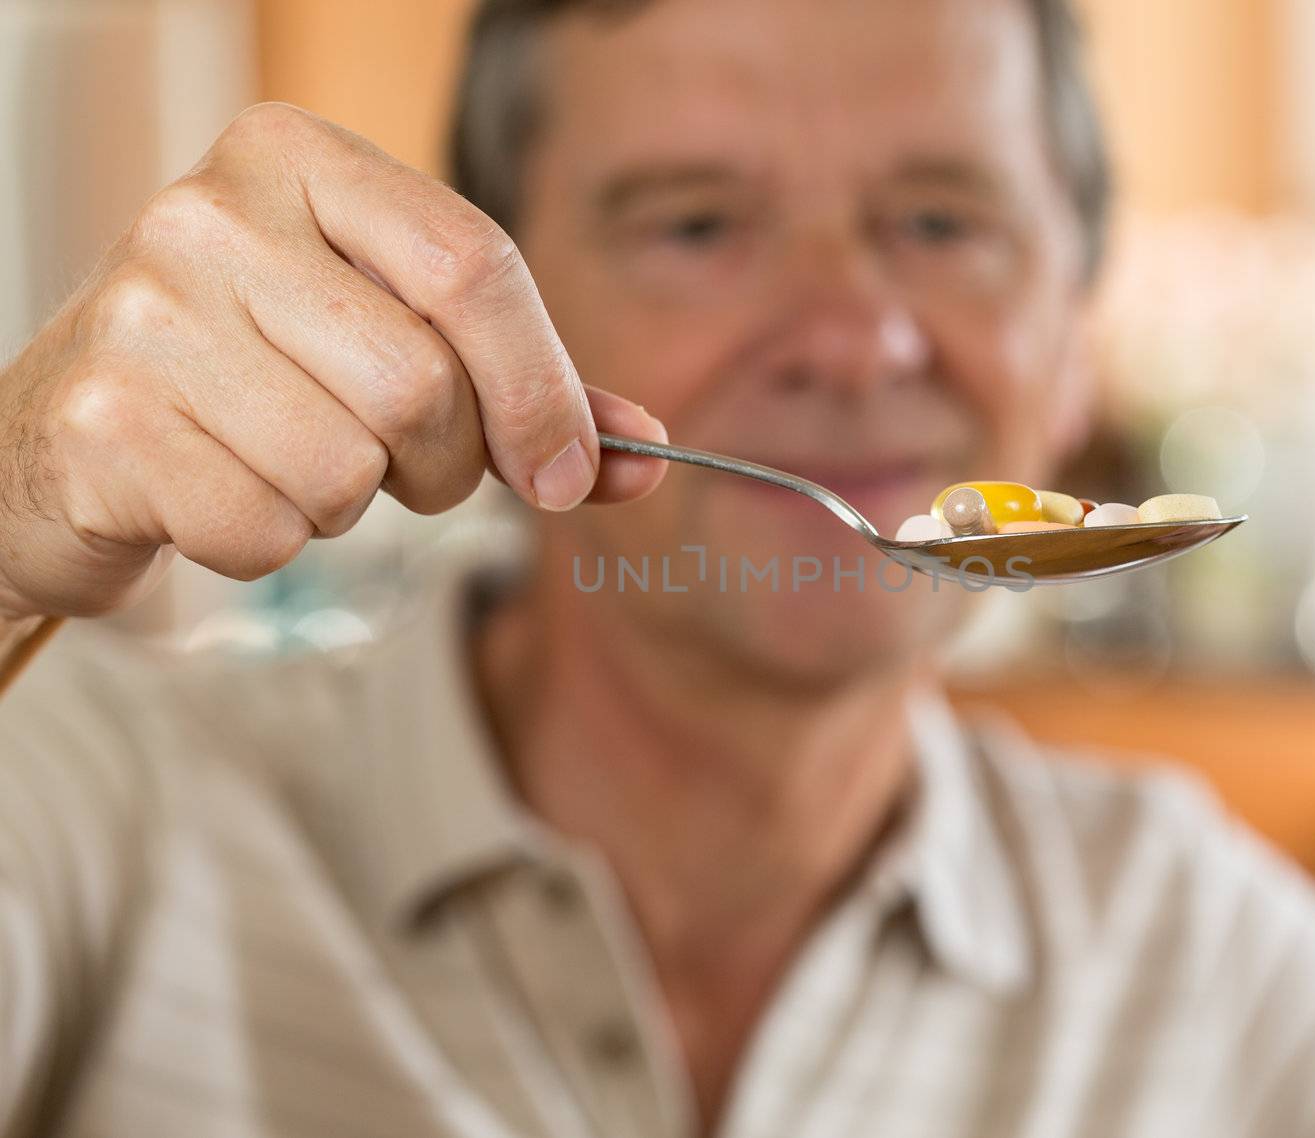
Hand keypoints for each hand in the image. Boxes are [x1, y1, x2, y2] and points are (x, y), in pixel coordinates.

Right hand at [0, 103, 664, 622]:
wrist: (73, 432)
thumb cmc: (263, 373)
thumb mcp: (390, 336)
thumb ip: (522, 385)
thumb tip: (648, 452)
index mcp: (296, 158)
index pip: (474, 265)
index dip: (542, 388)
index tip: (569, 474)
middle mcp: (209, 215)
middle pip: (420, 384)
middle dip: (440, 462)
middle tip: (394, 462)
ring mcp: (142, 316)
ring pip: (347, 468)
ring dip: (349, 504)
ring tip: (287, 460)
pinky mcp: (100, 425)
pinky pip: (265, 531)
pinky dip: (270, 542)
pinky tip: (221, 491)